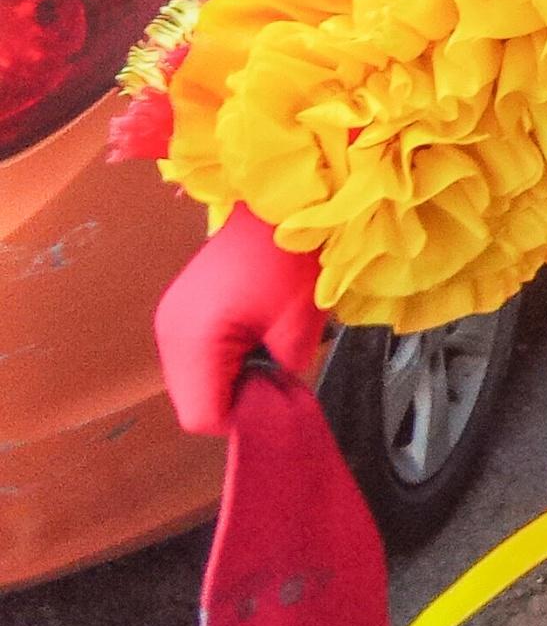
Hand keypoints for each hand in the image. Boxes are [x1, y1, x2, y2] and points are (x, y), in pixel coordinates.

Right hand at [154, 205, 327, 434]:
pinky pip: (192, 356)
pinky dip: (218, 359)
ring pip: (191, 381)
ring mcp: (169, 320)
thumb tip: (274, 396)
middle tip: (273, 375)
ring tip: (262, 350)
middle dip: (233, 399)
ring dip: (226, 378)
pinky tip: (247, 336)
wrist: (278, 207)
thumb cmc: (289, 262)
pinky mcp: (178, 309)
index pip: (202, 416)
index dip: (241, 418)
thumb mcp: (298, 328)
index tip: (274, 397)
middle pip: (192, 401)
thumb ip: (284, 375)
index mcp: (195, 342)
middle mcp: (170, 334)